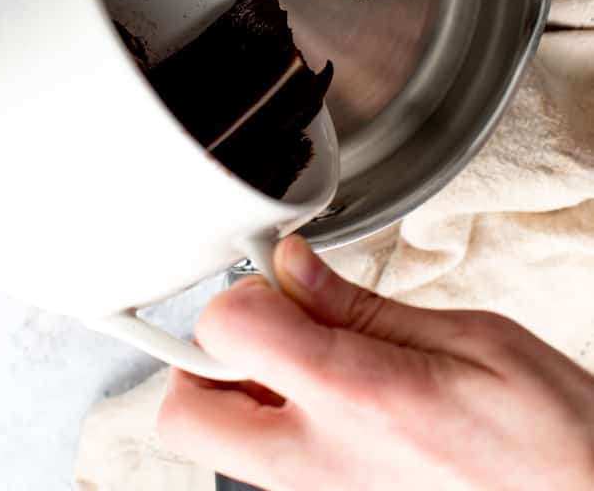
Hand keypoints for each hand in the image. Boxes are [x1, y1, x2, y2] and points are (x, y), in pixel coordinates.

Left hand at [159, 235, 593, 490]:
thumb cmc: (548, 434)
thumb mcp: (471, 338)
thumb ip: (361, 305)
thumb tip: (291, 268)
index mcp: (361, 399)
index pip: (228, 332)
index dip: (242, 290)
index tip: (273, 274)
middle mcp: (322, 464)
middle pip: (183, 414)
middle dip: (204, 358)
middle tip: (265, 325)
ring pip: (217, 443)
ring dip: (239, 390)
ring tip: (310, 360)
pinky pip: (264, 463)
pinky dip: (274, 421)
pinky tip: (333, 397)